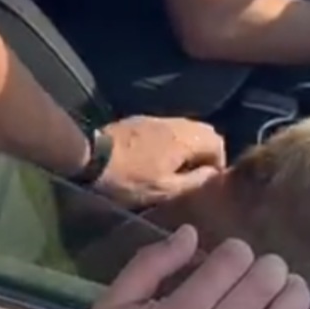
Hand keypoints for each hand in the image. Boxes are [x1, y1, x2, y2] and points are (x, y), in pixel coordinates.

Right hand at [59, 227, 309, 308]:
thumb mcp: (108, 308)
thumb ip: (148, 267)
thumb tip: (189, 235)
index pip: (225, 270)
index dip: (236, 253)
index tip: (235, 252)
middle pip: (257, 295)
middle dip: (270, 271)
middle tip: (273, 266)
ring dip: (294, 301)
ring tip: (298, 286)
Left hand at [94, 116, 226, 208]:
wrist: (90, 157)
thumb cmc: (129, 179)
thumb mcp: (164, 189)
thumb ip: (194, 181)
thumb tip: (214, 174)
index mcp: (185, 138)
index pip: (218, 142)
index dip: (218, 163)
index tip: (207, 180)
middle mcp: (175, 122)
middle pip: (204, 132)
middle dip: (206, 152)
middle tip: (196, 174)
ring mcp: (156, 119)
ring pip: (186, 128)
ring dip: (189, 146)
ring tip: (178, 168)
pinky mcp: (140, 120)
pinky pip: (168, 128)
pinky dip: (172, 141)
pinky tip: (159, 157)